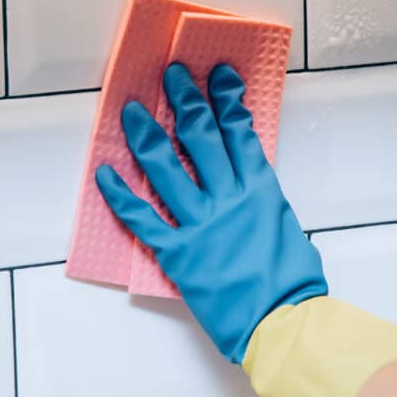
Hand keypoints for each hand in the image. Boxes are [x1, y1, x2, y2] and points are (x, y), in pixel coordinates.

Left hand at [95, 63, 326, 363]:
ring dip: (146, 136)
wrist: (281, 321)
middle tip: (171, 75)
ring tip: (133, 111)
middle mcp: (228, 198)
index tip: (216, 75)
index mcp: (260, 189)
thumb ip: (262, 196)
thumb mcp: (284, 223)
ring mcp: (200, 224)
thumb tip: (248, 179)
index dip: (226, 99)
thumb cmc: (291, 279)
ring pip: (166, 169)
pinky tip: (105, 173)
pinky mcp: (177, 253)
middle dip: (185, 101)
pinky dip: (120, 195)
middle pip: (201, 137)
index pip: (240, 131)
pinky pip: (141, 219)